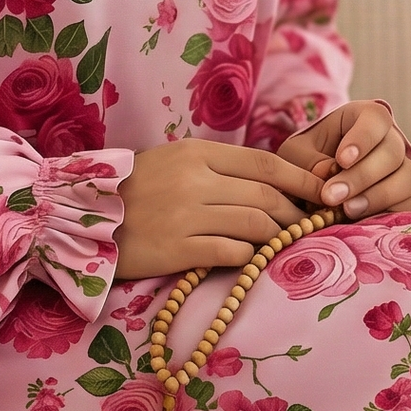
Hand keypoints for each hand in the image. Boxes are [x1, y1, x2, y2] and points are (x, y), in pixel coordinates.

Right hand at [113, 139, 325, 278]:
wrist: (85, 215)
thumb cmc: (137, 188)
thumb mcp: (176, 161)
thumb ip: (219, 167)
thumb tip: (270, 182)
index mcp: (197, 152)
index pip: (264, 163)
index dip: (301, 177)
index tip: (324, 188)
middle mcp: (195, 180)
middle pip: (266, 195)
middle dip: (296, 212)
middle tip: (309, 223)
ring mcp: (187, 215)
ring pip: (255, 224)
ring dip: (278, 235)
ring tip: (284, 242)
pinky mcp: (178, 249)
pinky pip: (231, 252)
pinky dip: (250, 255)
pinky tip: (251, 258)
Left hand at [276, 101, 410, 220]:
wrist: (309, 198)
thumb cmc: (302, 165)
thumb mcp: (294, 157)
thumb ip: (308, 161)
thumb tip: (328, 171)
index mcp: (362, 119)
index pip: (375, 118)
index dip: (362, 138)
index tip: (341, 159)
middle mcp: (389, 141)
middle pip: (393, 151)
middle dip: (362, 175)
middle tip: (331, 196)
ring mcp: (403, 171)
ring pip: (408, 178)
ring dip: (378, 196)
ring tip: (346, 211)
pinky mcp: (409, 200)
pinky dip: (392, 214)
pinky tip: (365, 222)